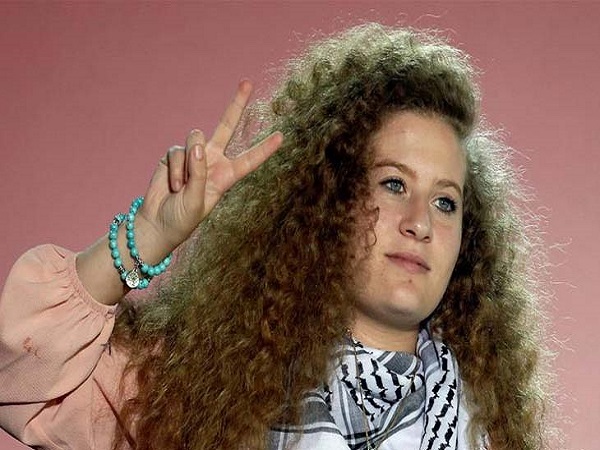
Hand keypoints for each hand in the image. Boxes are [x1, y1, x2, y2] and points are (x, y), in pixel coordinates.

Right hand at [137, 80, 282, 255]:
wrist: (157, 222)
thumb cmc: (183, 218)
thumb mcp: (198, 201)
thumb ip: (200, 173)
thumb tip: (197, 143)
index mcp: (226, 176)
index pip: (249, 160)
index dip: (264, 149)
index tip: (281, 136)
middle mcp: (212, 161)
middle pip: (227, 127)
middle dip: (236, 104)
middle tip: (248, 82)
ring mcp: (193, 156)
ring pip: (196, 137)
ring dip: (188, 163)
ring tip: (182, 186)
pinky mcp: (174, 155)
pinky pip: (177, 151)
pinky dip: (175, 170)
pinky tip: (173, 185)